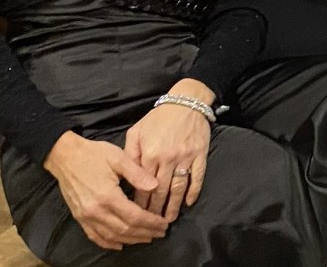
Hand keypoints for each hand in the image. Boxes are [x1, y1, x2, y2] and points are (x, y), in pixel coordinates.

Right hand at [43, 132, 166, 250]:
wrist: (64, 156)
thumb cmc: (93, 154)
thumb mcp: (118, 157)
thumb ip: (137, 173)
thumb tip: (156, 186)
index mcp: (107, 196)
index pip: (134, 216)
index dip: (151, 222)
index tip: (164, 223)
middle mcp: (96, 211)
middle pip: (125, 229)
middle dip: (145, 233)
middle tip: (161, 232)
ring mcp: (85, 216)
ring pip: (111, 236)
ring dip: (131, 240)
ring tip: (147, 237)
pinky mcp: (79, 217)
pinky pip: (95, 236)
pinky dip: (109, 243)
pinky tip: (120, 244)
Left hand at [123, 98, 212, 221]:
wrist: (186, 102)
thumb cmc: (158, 118)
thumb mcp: (137, 132)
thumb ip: (130, 154)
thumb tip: (126, 176)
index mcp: (150, 153)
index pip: (142, 185)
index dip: (139, 202)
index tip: (136, 216)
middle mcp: (167, 158)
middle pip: (160, 190)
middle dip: (155, 210)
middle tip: (151, 224)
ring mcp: (185, 157)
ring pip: (178, 188)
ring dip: (174, 206)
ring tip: (169, 219)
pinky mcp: (200, 155)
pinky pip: (197, 177)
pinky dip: (193, 192)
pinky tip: (189, 203)